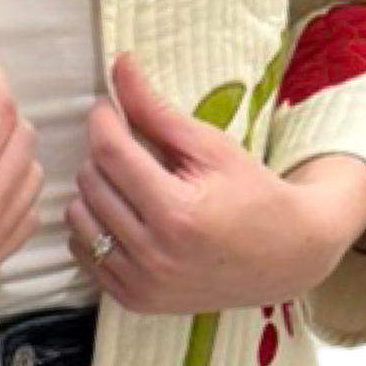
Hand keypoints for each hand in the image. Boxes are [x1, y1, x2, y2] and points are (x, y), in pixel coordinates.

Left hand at [65, 51, 344, 314]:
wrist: (286, 258)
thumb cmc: (252, 193)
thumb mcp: (210, 145)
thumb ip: (156, 109)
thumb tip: (118, 64)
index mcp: (178, 213)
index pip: (111, 153)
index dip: (103, 119)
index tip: (107, 106)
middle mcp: (155, 256)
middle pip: (91, 183)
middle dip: (103, 154)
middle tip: (130, 145)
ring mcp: (143, 285)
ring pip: (79, 218)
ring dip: (94, 190)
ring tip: (128, 180)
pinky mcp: (135, 301)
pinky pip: (84, 254)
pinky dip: (95, 228)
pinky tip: (125, 214)